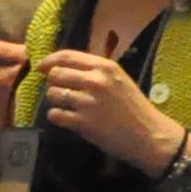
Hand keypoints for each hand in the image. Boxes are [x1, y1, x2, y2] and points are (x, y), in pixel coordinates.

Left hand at [38, 48, 176, 171]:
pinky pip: (55, 115)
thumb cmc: (134, 107)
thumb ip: (94, 71)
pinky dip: (56, 116)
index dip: (49, 60)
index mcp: (104, 67)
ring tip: (66, 106)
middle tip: (60, 91)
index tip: (41, 67)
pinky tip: (66, 119)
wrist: (149, 135)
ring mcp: (88, 103)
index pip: (67, 56)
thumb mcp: (119, 79)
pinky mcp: (83, 123)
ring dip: (55, 100)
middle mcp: (95, 81)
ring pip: (52, 94)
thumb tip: (64, 66)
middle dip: (53, 82)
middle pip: (55, 74)